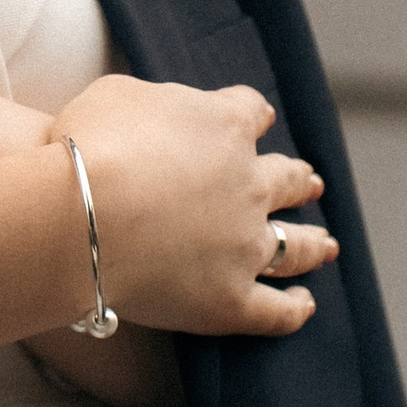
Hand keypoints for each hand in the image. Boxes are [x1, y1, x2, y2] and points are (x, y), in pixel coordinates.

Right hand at [52, 74, 335, 336]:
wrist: (80, 213)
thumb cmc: (88, 145)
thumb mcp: (119, 95)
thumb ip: (158, 103)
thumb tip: (166, 115)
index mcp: (223, 127)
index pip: (250, 112)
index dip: (252, 116)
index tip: (256, 119)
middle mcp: (248, 184)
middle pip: (285, 178)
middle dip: (296, 180)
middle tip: (309, 183)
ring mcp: (245, 245)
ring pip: (294, 245)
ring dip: (312, 243)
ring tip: (326, 245)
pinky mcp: (231, 299)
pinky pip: (276, 311)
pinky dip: (294, 309)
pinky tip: (304, 305)